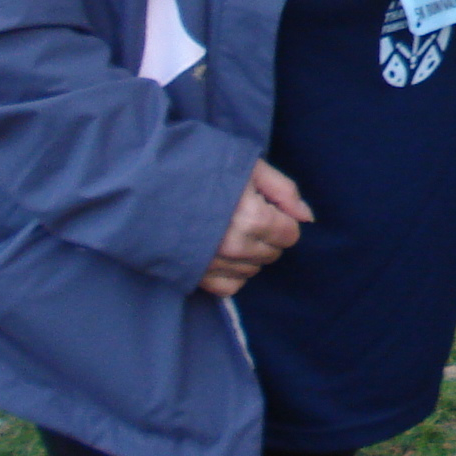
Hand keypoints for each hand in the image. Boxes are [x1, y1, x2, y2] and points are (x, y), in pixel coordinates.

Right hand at [198, 159, 311, 297]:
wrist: (149, 184)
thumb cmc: (203, 168)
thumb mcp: (251, 168)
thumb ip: (284, 191)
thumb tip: (306, 217)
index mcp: (253, 218)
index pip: (290, 234)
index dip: (283, 219)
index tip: (266, 206)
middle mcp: (236, 246)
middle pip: (273, 253)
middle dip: (268, 235)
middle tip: (246, 215)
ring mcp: (214, 263)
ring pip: (253, 270)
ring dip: (251, 253)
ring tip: (231, 230)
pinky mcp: (195, 275)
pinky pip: (229, 287)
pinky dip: (234, 274)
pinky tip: (225, 254)